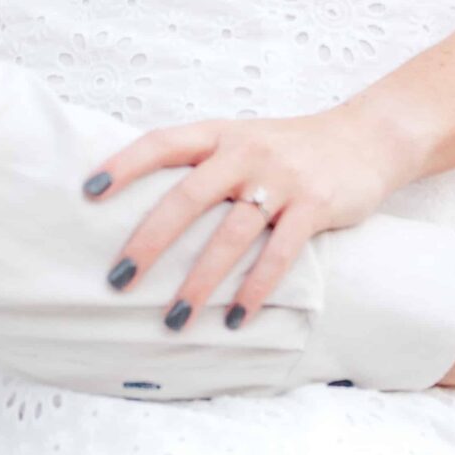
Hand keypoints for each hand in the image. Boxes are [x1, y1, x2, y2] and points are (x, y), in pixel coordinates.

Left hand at [87, 105, 403, 327]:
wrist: (367, 137)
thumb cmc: (290, 148)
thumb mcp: (242, 140)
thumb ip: (202, 163)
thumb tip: (141, 203)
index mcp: (219, 135)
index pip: (162, 143)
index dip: (124, 165)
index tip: (87, 193)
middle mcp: (245, 152)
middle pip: (188, 197)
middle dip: (152, 240)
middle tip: (120, 279)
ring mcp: (282, 179)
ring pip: (231, 234)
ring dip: (201, 281)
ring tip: (175, 319)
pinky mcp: (316, 206)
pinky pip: (279, 254)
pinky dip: (255, 289)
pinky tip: (236, 318)